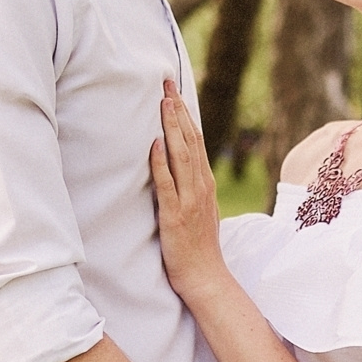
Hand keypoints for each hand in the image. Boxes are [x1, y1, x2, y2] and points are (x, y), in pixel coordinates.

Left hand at [150, 83, 227, 307]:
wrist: (206, 277)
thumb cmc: (198, 247)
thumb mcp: (198, 211)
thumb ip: (191, 188)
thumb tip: (179, 169)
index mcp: (204, 184)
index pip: (195, 141)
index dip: (184, 115)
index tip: (173, 92)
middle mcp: (200, 187)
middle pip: (189, 141)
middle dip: (177, 111)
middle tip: (165, 84)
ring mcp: (189, 201)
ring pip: (181, 157)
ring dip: (171, 128)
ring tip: (163, 103)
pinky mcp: (175, 216)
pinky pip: (168, 185)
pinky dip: (161, 164)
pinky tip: (155, 145)